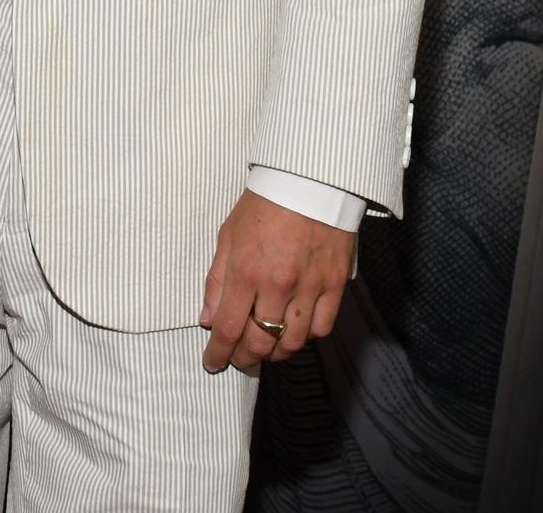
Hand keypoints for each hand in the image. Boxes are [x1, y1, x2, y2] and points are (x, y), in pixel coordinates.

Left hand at [199, 188, 355, 374]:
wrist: (309, 182)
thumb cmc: (263, 205)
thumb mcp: (228, 236)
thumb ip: (217, 280)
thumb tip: (207, 318)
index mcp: (246, 271)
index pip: (228, 328)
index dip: (218, 352)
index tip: (211, 362)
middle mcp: (278, 286)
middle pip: (260, 343)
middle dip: (244, 358)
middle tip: (236, 359)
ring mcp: (309, 288)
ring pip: (292, 343)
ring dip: (274, 354)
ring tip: (264, 350)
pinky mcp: (334, 286)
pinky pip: (321, 328)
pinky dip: (305, 338)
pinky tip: (293, 333)